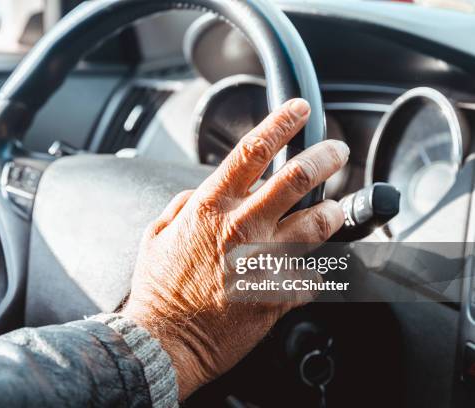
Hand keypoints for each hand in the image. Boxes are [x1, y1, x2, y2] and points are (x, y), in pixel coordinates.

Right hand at [120, 98, 349, 399]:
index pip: (252, 151)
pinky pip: (313, 273)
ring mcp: (266, 261)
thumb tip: (202, 191)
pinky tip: (305, 268)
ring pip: (320, 222)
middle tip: (336, 151)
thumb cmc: (160, 290)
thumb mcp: (157, 234)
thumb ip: (184, 205)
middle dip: (325, 156)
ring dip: (332, 210)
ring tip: (332, 208)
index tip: (299, 110)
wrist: (167, 343)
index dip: (281, 123)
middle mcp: (242, 228)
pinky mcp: (281, 294)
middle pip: (298, 177)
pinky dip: (313, 268)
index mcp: (210, 208)